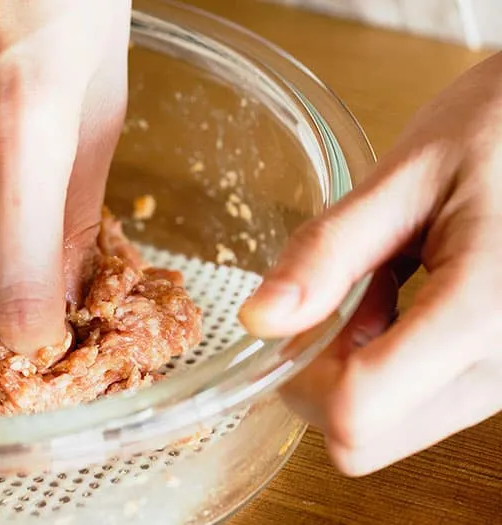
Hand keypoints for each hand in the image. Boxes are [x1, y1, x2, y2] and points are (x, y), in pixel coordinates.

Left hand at [239, 52, 501, 475]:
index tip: (299, 310)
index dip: (298, 372)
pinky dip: (388, 367)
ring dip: (355, 370)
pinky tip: (403, 298)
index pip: (355, 412)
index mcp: (485, 313)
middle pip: (364, 438)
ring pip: (388, 430)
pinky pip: (419, 408)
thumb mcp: (408, 174)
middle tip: (339, 291)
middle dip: (321, 374)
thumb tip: (257, 322)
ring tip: (382, 282)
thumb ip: (329, 252)